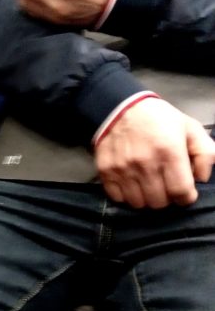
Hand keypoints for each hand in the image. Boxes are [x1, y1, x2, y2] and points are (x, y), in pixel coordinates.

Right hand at [95, 98, 214, 208]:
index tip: (185, 192)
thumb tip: (201, 178)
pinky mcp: (106, 171)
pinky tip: (132, 183)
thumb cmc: (159, 118)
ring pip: (139, 203)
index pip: (181, 192)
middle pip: (159, 202)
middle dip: (167, 197)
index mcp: (170, 151)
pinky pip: (118, 198)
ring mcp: (123, 168)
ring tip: (148, 184)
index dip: (186, 197)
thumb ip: (205, 153)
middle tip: (165, 185)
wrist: (120, 107)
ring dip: (146, 198)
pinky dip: (126, 195)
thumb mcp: (190, 128)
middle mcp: (145, 163)